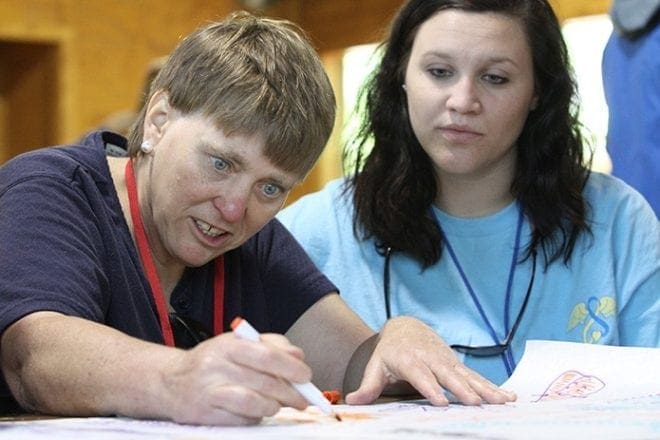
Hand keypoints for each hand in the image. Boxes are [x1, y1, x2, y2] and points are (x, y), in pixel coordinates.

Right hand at [160, 332, 312, 424]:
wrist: (170, 381)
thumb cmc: (213, 361)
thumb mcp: (237, 344)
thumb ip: (269, 345)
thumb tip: (298, 357)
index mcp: (228, 344)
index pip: (266, 354)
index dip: (291, 366)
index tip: (306, 376)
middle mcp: (216, 365)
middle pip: (264, 381)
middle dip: (290, 393)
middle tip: (302, 399)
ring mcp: (209, 390)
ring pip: (253, 403)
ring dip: (273, 406)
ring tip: (279, 406)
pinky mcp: (204, 413)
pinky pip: (239, 419)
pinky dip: (255, 418)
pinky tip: (257, 413)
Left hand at [344, 316, 515, 405]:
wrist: (406, 327)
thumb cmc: (390, 350)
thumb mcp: (376, 365)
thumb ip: (368, 385)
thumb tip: (352, 402)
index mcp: (409, 359)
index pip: (420, 374)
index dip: (431, 387)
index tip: (441, 401)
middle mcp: (431, 358)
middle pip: (448, 374)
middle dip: (462, 389)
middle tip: (475, 403)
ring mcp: (447, 361)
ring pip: (467, 375)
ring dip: (486, 388)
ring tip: (502, 401)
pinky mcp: (458, 365)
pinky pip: (476, 377)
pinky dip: (493, 386)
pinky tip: (509, 396)